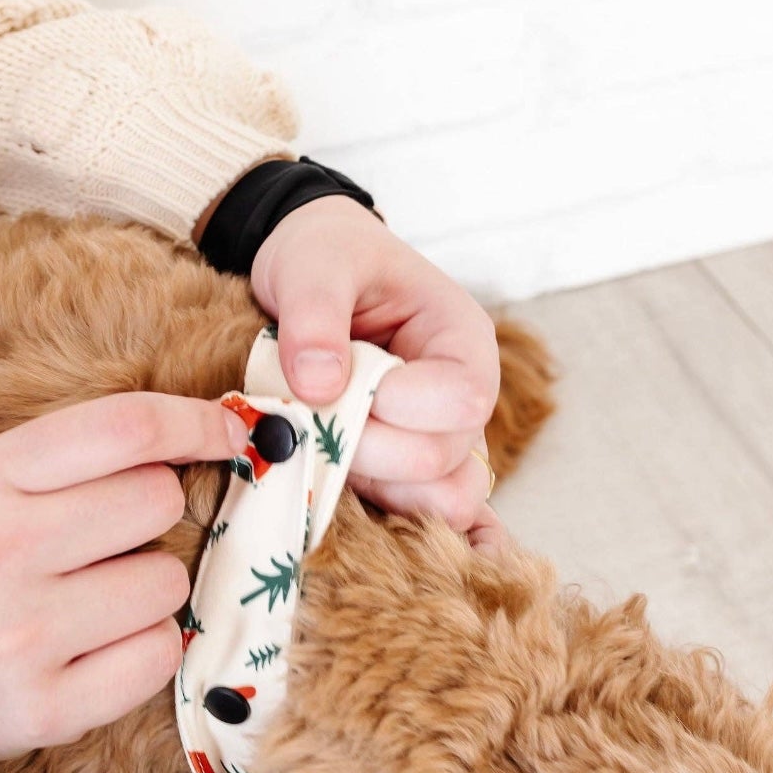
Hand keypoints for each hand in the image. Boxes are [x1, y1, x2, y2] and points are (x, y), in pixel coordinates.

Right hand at [0, 393, 246, 772]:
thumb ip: (83, 455)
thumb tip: (217, 428)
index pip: (122, 429)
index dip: (194, 423)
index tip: (230, 432)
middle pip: (158, 501)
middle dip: (154, 518)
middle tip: (109, 543)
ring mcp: (20, 635)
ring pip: (167, 583)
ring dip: (150, 590)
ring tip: (93, 603)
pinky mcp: (47, 708)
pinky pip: (159, 657)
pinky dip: (146, 651)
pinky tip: (98, 650)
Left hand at [250, 196, 499, 530]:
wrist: (311, 272)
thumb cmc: (326, 256)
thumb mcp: (313, 263)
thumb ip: (314, 316)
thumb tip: (320, 386)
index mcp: (462, 339)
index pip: (460, 401)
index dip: (392, 406)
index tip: (331, 383)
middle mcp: (465, 399)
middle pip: (442, 461)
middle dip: (365, 450)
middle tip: (308, 417)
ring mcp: (441, 440)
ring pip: (437, 502)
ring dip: (368, 487)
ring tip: (317, 444)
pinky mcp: (407, 471)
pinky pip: (416, 516)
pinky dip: (376, 514)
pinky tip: (333, 492)